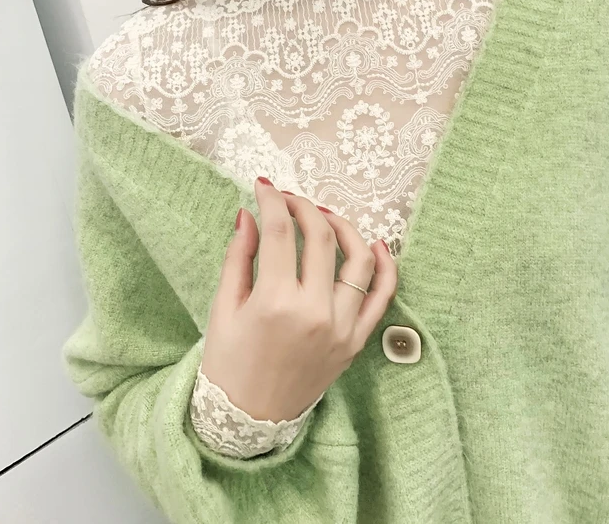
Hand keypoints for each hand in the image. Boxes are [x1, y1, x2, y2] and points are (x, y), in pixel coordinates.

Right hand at [201, 177, 397, 422]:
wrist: (247, 420)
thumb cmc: (228, 364)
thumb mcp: (223, 308)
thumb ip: (238, 257)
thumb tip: (250, 214)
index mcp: (275, 302)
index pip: (280, 232)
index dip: (272, 200)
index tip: (264, 187)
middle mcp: (314, 311)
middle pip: (321, 238)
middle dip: (304, 208)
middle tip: (289, 200)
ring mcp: (341, 327)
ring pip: (359, 261)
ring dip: (344, 228)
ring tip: (324, 217)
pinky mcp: (355, 341)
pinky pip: (382, 297)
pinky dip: (385, 267)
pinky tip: (375, 245)